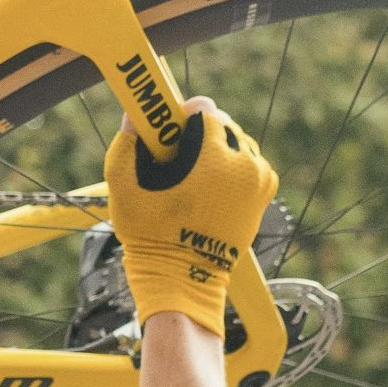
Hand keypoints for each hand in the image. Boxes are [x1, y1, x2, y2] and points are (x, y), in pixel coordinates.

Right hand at [104, 96, 277, 337]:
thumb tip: (136, 115)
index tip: (165, 132)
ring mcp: (259, 180)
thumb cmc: (151, 234)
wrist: (182, 278)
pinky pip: (246, 163)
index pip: (203, 108)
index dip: (179, 116)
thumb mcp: (124, 181)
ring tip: (191, 178)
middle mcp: (246, 164)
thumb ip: (129, 140)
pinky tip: (207, 188)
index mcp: (215, 157)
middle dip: (197, 134)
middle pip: (220, 123)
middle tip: (173, 158)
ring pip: (234, 142)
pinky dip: (228, 168)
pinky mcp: (263, 194)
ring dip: (214, 150)